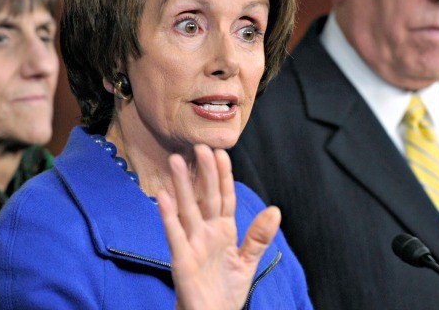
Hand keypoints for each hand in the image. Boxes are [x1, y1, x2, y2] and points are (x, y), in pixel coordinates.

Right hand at [157, 144, 280, 309]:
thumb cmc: (225, 292)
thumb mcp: (246, 262)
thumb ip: (258, 237)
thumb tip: (275, 210)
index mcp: (223, 231)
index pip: (224, 197)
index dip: (223, 176)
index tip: (221, 152)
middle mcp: (206, 233)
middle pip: (205, 197)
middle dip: (203, 172)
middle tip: (199, 146)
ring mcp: (192, 244)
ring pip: (187, 209)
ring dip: (181, 185)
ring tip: (176, 160)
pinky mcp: (181, 260)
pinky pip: (174, 234)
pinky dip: (167, 216)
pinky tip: (162, 196)